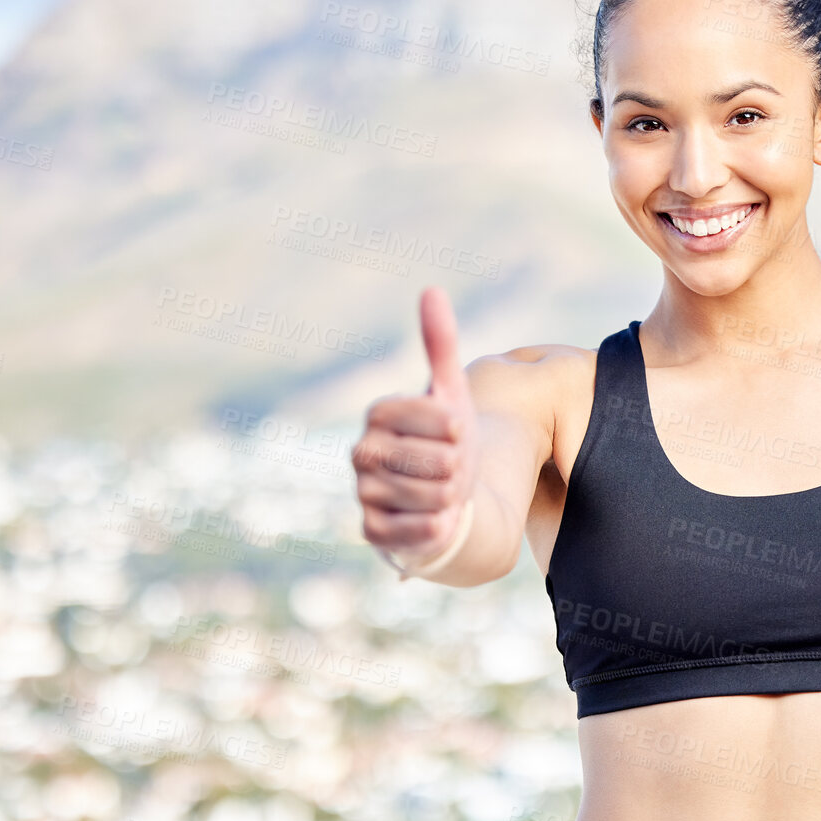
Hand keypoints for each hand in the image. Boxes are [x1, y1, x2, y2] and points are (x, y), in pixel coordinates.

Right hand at [353, 286, 477, 560]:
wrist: (450, 497)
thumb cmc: (449, 439)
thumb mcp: (450, 392)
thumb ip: (439, 344)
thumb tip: (431, 289)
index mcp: (378, 414)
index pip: (435, 418)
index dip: (459, 429)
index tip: (456, 431)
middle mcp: (361, 452)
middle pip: (438, 461)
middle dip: (458, 465)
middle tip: (452, 465)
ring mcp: (363, 493)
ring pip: (431, 496)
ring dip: (453, 495)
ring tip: (448, 490)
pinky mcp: (371, 531)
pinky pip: (413, 531)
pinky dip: (437, 526)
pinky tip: (442, 519)